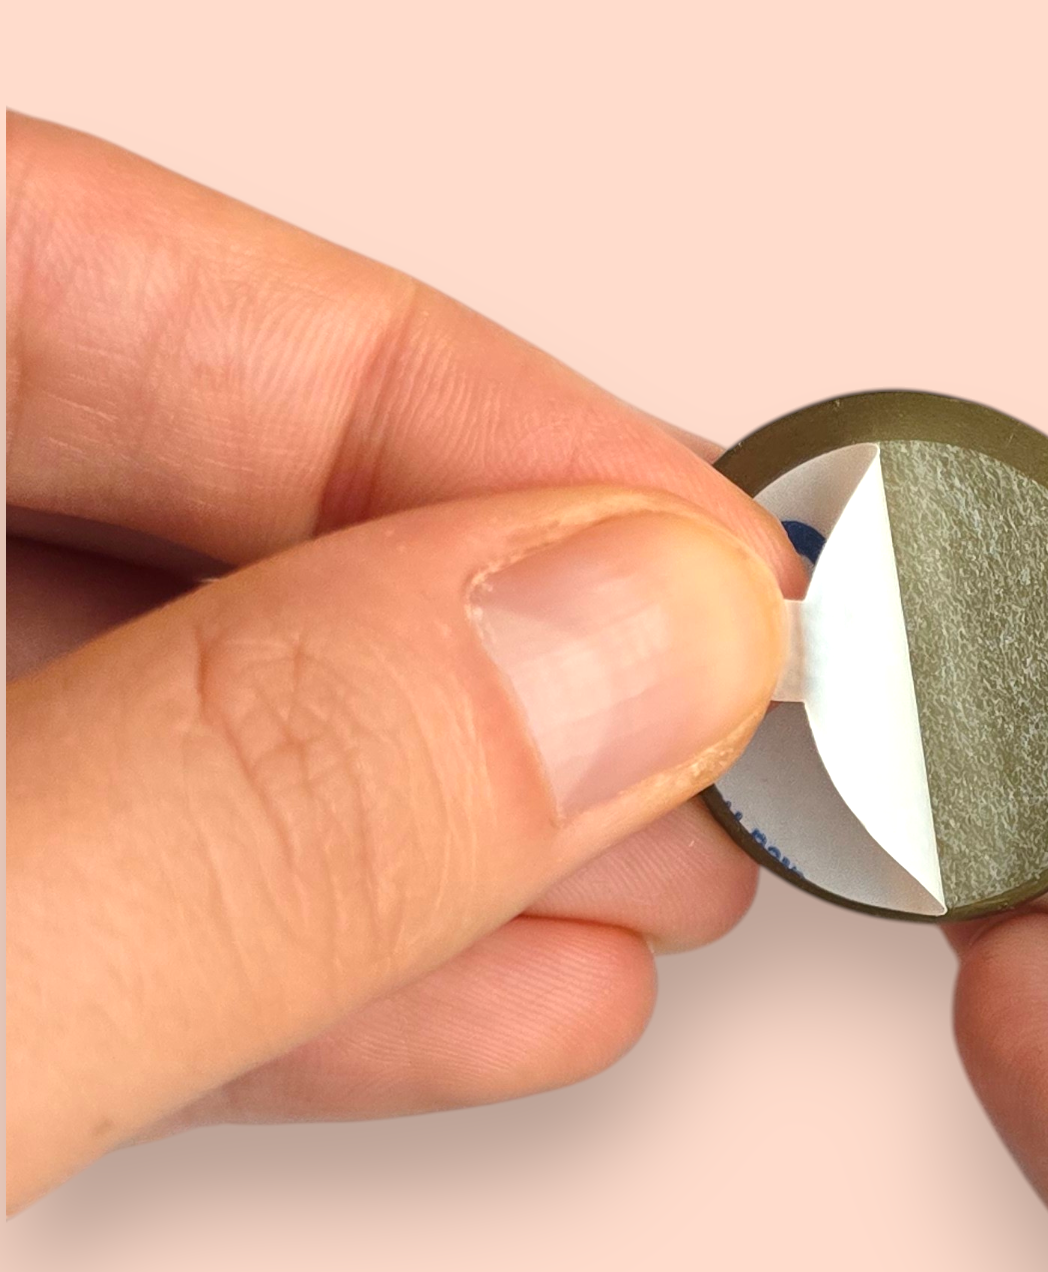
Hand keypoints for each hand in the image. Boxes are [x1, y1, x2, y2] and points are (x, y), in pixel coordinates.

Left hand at [6, 116, 800, 1208]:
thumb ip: (240, 800)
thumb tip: (621, 643)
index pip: (86, 280)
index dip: (440, 403)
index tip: (712, 551)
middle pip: (170, 500)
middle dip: (489, 624)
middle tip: (738, 710)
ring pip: (164, 729)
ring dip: (451, 817)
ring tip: (682, 876)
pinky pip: (102, 917)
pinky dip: (314, 965)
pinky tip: (523, 992)